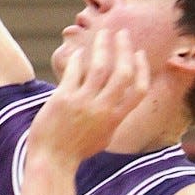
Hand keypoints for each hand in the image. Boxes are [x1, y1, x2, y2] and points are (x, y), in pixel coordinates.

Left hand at [28, 28, 149, 166]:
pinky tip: (79, 52)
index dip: (142, 69)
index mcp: (116, 118)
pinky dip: (79, 59)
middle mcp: (103, 109)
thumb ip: (112, 119)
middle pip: (122, 72)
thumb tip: (117, 104)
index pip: (139, 90)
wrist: (51, 161)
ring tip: (104, 34)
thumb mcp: (102, 137)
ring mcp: (83, 103)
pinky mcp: (63, 99)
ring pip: (100, 67)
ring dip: (103, 46)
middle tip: (123, 34)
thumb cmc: (75, 151)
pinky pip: (75, 72)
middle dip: (125, 49)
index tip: (139, 54)